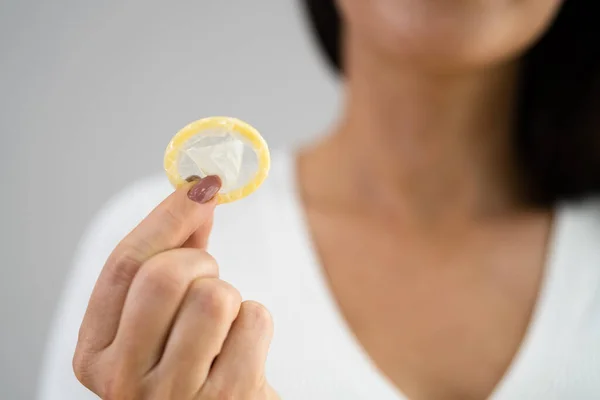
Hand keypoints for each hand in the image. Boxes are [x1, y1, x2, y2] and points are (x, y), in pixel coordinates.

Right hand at [73, 176, 278, 398]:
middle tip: (209, 278)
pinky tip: (243, 352)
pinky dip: (256, 323)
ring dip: (229, 299)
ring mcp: (175, 396)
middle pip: (164, 275)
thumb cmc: (190, 365)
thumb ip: (170, 258)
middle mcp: (124, 381)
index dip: (164, 217)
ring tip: (223, 327)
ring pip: (214, 296)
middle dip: (199, 262)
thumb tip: (197, 192)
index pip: (124, 266)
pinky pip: (254, 320)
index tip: (198, 185)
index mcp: (96, 354)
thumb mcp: (161, 321)